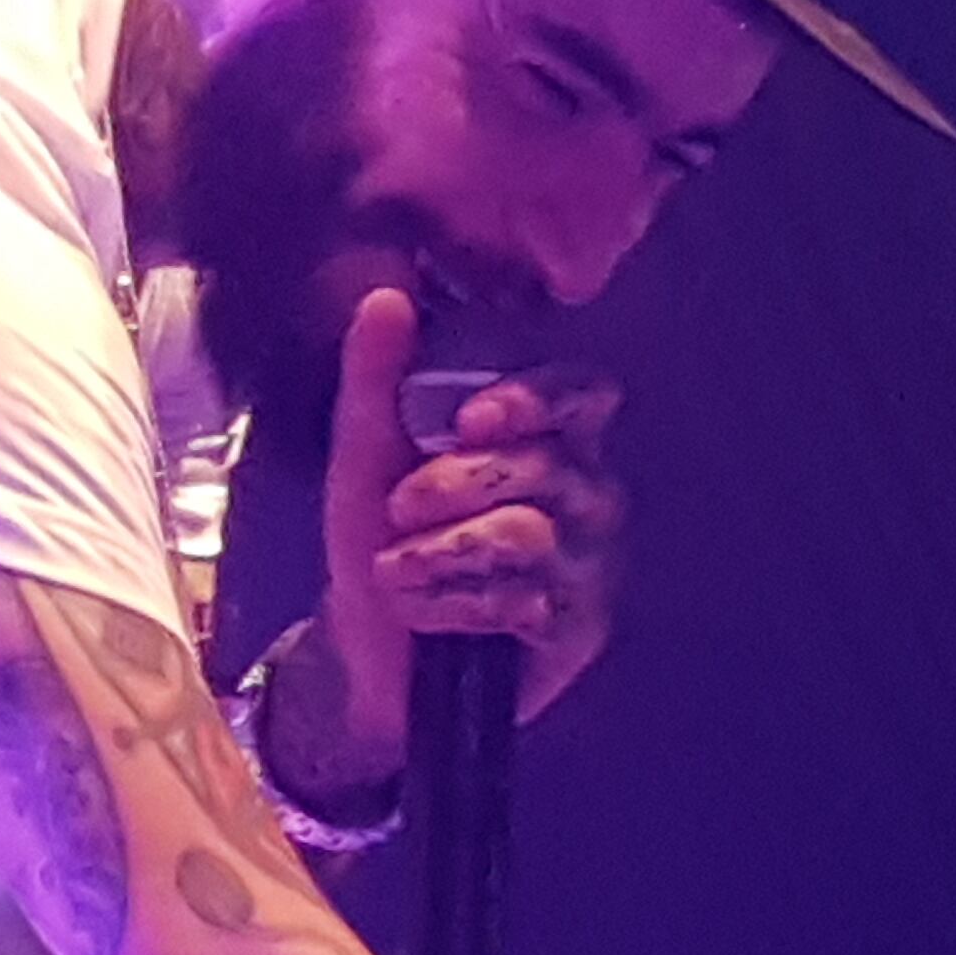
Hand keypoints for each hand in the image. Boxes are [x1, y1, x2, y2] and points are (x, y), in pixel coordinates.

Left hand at [303, 291, 624, 790]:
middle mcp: (586, 493)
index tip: (470, 420)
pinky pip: (526, 601)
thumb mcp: (364, 457)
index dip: (536, 399)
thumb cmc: (382, 545)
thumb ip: (377, 380)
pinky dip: (454, 605)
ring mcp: (591, 563)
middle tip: (398, 511)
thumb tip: (388, 297)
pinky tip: (425, 613)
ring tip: (397, 571)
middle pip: (547, 465)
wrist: (367, 657)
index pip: (583, 392)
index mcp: (547, 437)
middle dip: (455, 486)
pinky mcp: (579, 628)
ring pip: (530, 533)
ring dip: (442, 551)